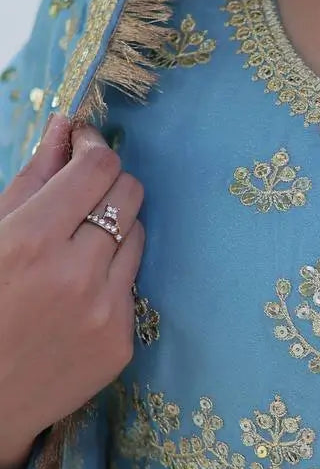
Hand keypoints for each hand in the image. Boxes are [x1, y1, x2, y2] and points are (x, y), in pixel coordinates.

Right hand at [0, 116, 144, 456]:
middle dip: (109, 184)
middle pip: (130, 195)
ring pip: (139, 236)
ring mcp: (105, 312)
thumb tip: (66, 125)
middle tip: (83, 194)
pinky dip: (112, 279)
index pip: (99, 168)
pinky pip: (133, 285)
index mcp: (33, 240)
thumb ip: (33, 178)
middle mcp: (76, 274)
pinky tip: (78, 295)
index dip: (95, 149)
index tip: (85, 149)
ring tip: (76, 249)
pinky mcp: (122, 343)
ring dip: (115, 230)